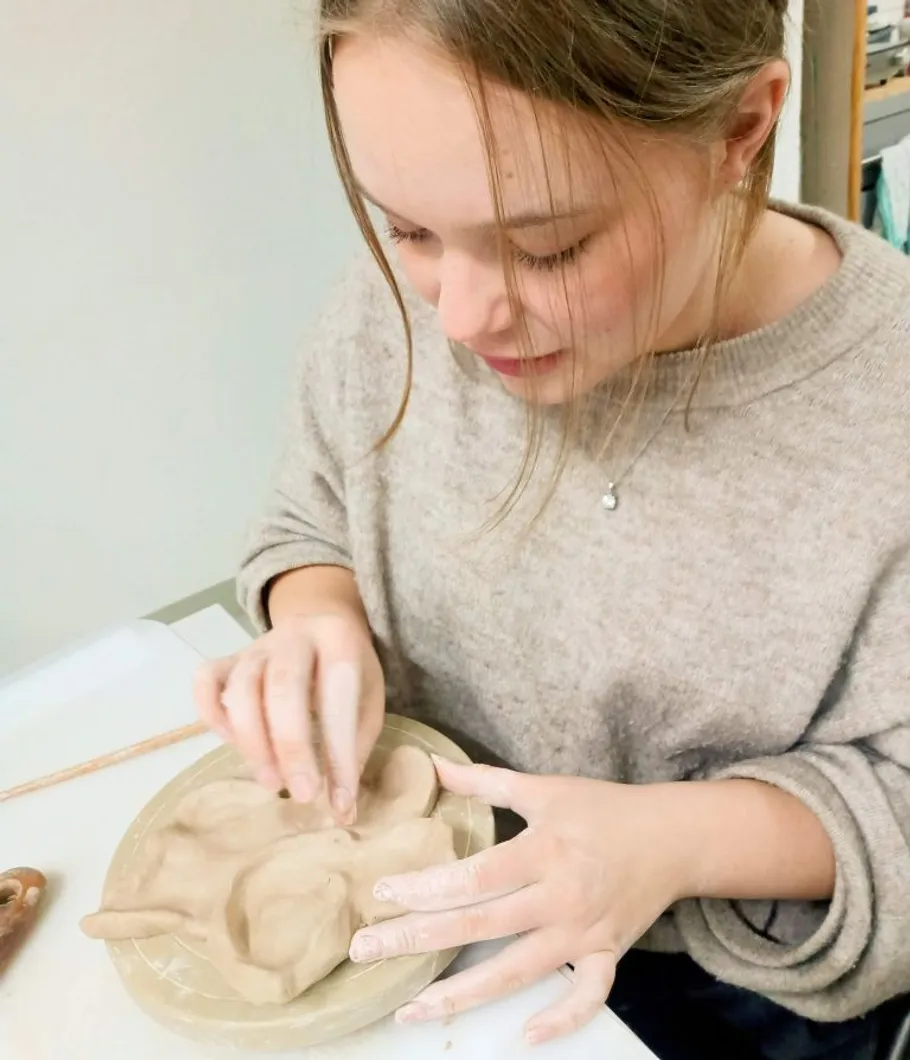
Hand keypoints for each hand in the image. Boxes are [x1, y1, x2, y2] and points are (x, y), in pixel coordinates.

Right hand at [193, 610, 384, 820]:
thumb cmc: (348, 674)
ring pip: (241, 688)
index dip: (338, 749)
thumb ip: (354, 751)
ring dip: (253, 742)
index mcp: (338, 638)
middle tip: (303, 794)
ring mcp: (256, 645)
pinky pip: (206, 681)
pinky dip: (212, 715)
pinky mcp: (228, 658)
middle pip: (281, 686)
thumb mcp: (366, 701)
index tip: (340, 799)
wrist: (321, 623)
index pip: (336, 693)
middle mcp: (294, 635)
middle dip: (291, 747)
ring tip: (273, 782)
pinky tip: (232, 743)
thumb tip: (342, 813)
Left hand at [348, 759, 692, 1044]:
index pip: (475, 876)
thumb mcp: (544, 788)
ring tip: (410, 1011)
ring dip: (461, 996)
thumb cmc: (601, 808)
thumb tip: (434, 765)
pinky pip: (586, 998)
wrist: (672, 836)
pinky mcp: (607, 955)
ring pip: (516, 972)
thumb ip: (486, 781)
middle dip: (418, 939)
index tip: (382, 893)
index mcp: (544, 850)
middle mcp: (561, 897)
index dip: (426, 886)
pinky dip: (560, 1020)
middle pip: (481, 925)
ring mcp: (584, 934)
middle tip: (366, 949)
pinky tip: (521, 1037)